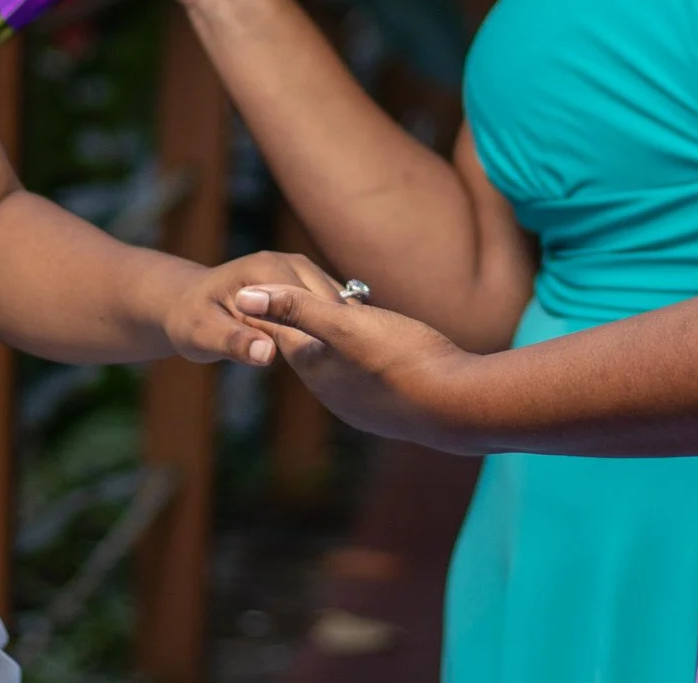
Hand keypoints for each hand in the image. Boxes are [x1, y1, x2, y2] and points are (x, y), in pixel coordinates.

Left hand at [161, 250, 345, 366]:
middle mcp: (290, 263)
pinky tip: (339, 356)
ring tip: (352, 365)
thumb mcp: (203, 336)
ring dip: (345, 330)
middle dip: (343, 331)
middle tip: (353, 369)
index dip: (329, 332)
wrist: (187, 305)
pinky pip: (332, 307)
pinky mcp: (306, 284)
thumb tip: (266, 355)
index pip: (314, 301)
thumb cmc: (190, 321)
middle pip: (334, 300)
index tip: (344, 364)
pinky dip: (337, 328)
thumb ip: (234, 343)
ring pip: (339, 303)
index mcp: (267, 269)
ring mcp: (301, 271)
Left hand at [234, 282, 486, 451]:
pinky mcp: (386, 409)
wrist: (456, 407)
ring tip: (332, 319)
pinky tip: (374, 352)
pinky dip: (360, 358)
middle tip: (283, 298)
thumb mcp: (345, 324)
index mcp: (314, 365)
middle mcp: (330, 390)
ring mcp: (358, 404)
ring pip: (336, 363)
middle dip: (297, 322)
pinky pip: (362, 377)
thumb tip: (242, 295)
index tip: (248, 289)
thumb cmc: (401, 358)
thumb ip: (295, 308)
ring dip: (333, 341)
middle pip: (305, 346)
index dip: (267, 305)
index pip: (277, 330)